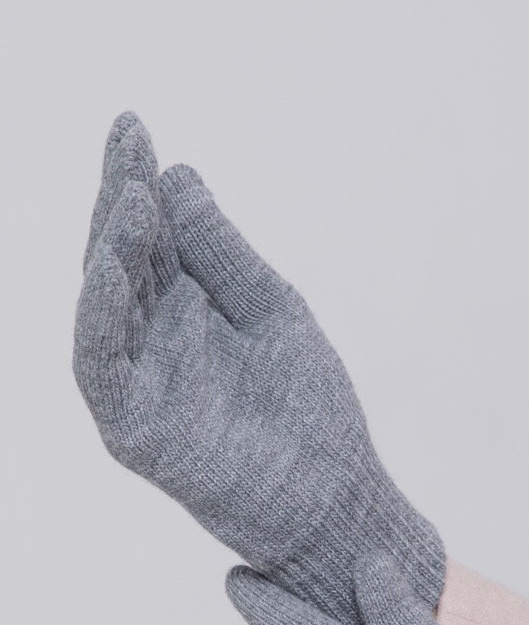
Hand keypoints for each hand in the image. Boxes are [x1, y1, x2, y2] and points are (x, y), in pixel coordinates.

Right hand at [73, 112, 443, 624]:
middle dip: (121, 198)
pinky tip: (112, 264)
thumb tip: (180, 176)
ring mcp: (141, 385)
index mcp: (187, 312)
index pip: (149, 237)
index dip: (137, 181)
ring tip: (132, 196)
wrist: (334, 497)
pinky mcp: (135, 429)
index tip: (135, 126)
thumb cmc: (309, 412)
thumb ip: (223, 253)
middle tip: (129, 140)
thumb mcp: (273, 311)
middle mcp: (155, 343)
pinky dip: (99, 316)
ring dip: (111, 248)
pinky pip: (101, 366)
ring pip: (105, 306)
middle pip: (121, 261)